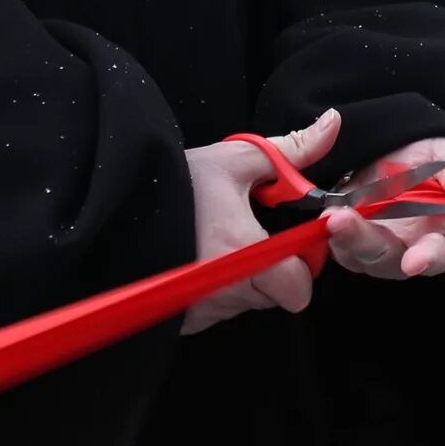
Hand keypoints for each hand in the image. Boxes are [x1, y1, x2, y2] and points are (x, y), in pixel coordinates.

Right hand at [180, 113, 329, 333]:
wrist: (112, 203)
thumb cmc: (175, 181)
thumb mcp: (235, 158)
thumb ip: (291, 151)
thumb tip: (333, 125)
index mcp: (244, 251)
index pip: (298, 288)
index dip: (300, 264)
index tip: (288, 241)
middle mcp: (222, 289)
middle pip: (273, 296)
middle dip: (271, 270)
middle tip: (247, 237)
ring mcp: (199, 308)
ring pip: (243, 304)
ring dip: (240, 280)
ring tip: (215, 244)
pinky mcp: (181, 320)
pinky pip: (215, 311)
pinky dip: (213, 293)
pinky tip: (197, 262)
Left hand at [321, 137, 444, 280]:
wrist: (373, 154)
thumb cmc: (418, 156)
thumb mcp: (442, 152)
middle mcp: (426, 241)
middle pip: (431, 258)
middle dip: (424, 259)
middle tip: (415, 262)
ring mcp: (391, 250)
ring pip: (383, 257)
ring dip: (364, 240)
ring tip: (343, 218)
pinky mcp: (356, 251)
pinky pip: (349, 250)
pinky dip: (340, 235)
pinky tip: (332, 218)